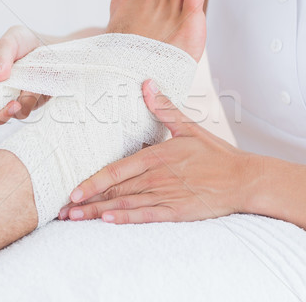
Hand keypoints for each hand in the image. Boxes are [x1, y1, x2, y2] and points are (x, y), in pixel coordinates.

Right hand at [0, 25, 50, 126]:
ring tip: (35, 78)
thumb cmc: (27, 41)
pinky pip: (36, 107)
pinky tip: (43, 80)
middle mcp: (2, 95)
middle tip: (17, 104)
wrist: (54, 45)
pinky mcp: (36, 102)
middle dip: (6, 114)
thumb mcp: (12, 39)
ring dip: (28, 98)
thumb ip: (0, 55)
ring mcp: (20, 100)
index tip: (0, 106)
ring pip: (20, 113)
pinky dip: (40, 94)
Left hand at [58, 80, 260, 223]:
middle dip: (87, 201)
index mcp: (157, 156)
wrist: (244, 179)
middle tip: (61, 210)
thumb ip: (164, 108)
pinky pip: (148, 216)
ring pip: (126, 205)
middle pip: (115, 190)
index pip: (117, 170)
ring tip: (74, 219)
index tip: (72, 190)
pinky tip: (107, 222)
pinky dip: (127, 219)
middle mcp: (158, 176)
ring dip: (98, 212)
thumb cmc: (216, 154)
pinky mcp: (178, 211)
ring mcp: (167, 195)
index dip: (92, 181)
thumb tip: (147, 83)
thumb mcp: (189, 127)